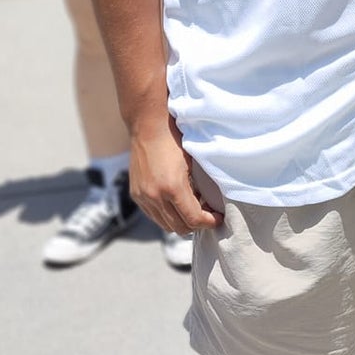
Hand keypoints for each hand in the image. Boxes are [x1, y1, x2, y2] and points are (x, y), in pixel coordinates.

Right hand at [129, 118, 224, 234]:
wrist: (148, 126)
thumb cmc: (174, 140)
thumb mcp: (193, 163)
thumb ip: (199, 187)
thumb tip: (209, 205)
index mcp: (173, 187)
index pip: (193, 219)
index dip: (209, 222)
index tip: (218, 218)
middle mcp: (155, 196)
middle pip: (179, 227)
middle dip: (196, 225)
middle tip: (208, 215)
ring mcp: (143, 197)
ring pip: (166, 225)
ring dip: (181, 222)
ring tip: (193, 210)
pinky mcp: (136, 195)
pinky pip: (154, 216)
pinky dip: (167, 216)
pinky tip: (177, 205)